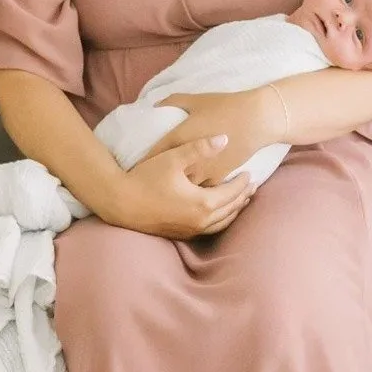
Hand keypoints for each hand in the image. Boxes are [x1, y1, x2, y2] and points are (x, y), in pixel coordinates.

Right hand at [111, 135, 251, 239]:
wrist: (120, 203)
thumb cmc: (145, 178)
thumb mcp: (172, 158)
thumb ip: (200, 148)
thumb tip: (225, 138)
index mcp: (203, 202)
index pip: (232, 193)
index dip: (243, 182)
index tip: (251, 172)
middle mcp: (201, 221)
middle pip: (231, 210)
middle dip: (243, 197)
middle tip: (252, 186)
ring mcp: (191, 230)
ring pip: (222, 223)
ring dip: (234, 211)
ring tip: (241, 200)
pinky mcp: (181, 233)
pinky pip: (210, 229)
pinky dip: (220, 220)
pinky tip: (218, 213)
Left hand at [142, 89, 279, 185]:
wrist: (256, 119)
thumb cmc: (224, 106)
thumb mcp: (195, 100)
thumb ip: (172, 101)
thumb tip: (154, 104)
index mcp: (179, 138)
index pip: (153, 154)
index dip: (142, 161)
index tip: (132, 167)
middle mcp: (189, 160)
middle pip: (166, 176)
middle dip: (154, 180)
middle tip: (143, 185)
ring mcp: (205, 171)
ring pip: (183, 187)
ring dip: (174, 190)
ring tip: (162, 194)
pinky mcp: (220, 178)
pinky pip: (203, 190)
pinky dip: (195, 192)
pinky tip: (188, 197)